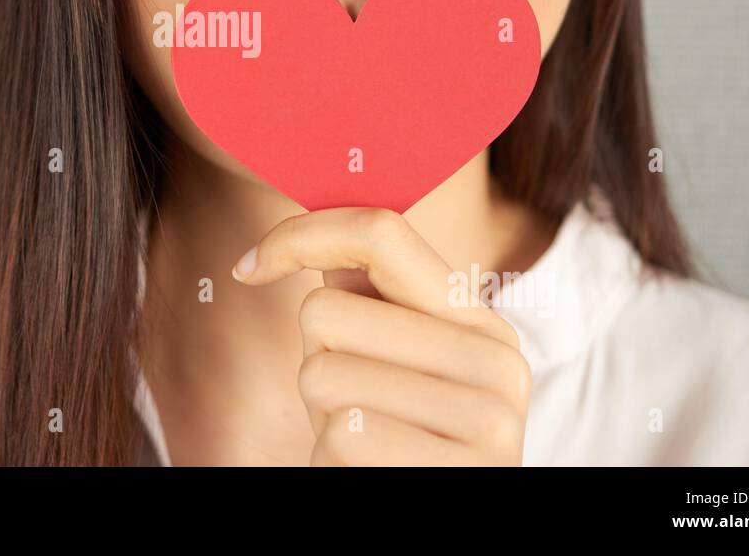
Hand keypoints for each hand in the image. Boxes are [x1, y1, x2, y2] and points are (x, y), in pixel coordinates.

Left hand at [232, 206, 530, 465]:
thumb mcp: (386, 358)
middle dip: (315, 360)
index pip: (380, 232)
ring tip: (362, 440)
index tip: (249, 267)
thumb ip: (364, 290)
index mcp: (480, 320)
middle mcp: (499, 361)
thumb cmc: (392, 440)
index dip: (298, 236)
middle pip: (328, 311)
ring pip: (325, 374)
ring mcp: (491, 422)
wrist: (429, 520)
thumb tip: (292, 228)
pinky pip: (344, 435)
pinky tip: (368, 471)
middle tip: (352, 404)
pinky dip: (334, 458)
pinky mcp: (463, 474)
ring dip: (321, 415)